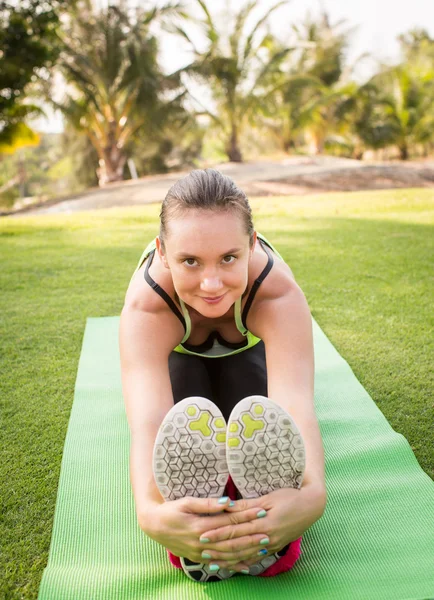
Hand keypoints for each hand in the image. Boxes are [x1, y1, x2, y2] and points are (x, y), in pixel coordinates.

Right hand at [139, 495, 270, 570]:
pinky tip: (246, 566)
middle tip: (269, 533)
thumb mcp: (186, 502)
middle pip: (231, 541)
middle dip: (251, 537)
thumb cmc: (170, 510)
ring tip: (263, 548)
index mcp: (200, 527)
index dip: (246, 517)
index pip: (228, 522)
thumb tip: (226, 501)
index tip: (261, 511)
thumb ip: (206, 503)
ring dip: (246, 552)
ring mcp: (201, 554)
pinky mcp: (199, 559)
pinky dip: (234, 565)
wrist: (153, 526)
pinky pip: (219, 564)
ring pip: (228, 555)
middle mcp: (202, 543)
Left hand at [196, 480, 326, 569]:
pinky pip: (256, 558)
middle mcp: (266, 537)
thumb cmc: (290, 496)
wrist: (312, 506)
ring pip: (245, 556)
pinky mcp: (274, 547)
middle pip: (238, 546)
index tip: (203, 535)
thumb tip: (226, 506)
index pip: (236, 530)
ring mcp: (271, 545)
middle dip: (219, 549)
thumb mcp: (268, 497)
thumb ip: (246, 505)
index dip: (218, 533)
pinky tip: (234, 566)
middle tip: (201, 551)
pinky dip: (243, 563)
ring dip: (228, 559)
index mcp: (263, 523)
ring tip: (212, 562)